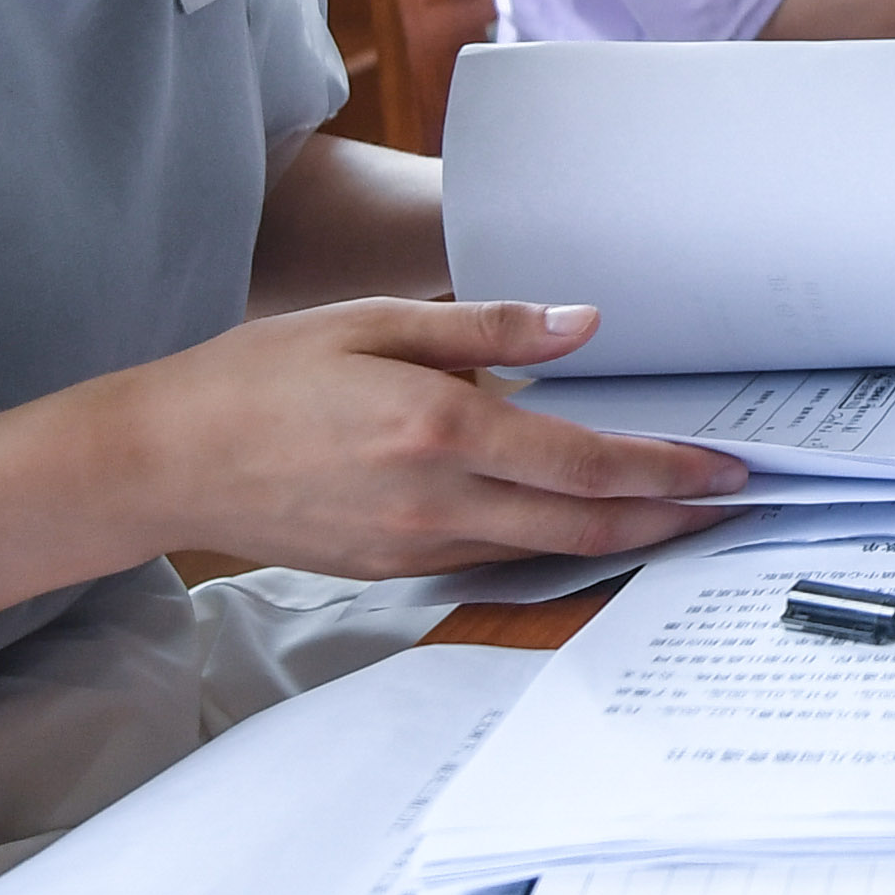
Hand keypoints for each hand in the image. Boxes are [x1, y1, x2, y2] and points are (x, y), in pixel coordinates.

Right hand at [7, 299, 745, 582]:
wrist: (161, 461)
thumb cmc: (259, 377)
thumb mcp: (371, 326)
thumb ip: (487, 329)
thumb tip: (584, 325)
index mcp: (440, 432)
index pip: (586, 463)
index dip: (667, 470)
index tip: (728, 468)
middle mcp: (438, 503)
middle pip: (584, 524)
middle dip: (669, 518)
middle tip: (733, 504)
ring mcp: (415, 547)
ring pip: (545, 551)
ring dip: (618, 536)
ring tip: (678, 514)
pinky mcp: (392, 569)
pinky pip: (493, 560)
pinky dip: (551, 545)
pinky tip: (577, 523)